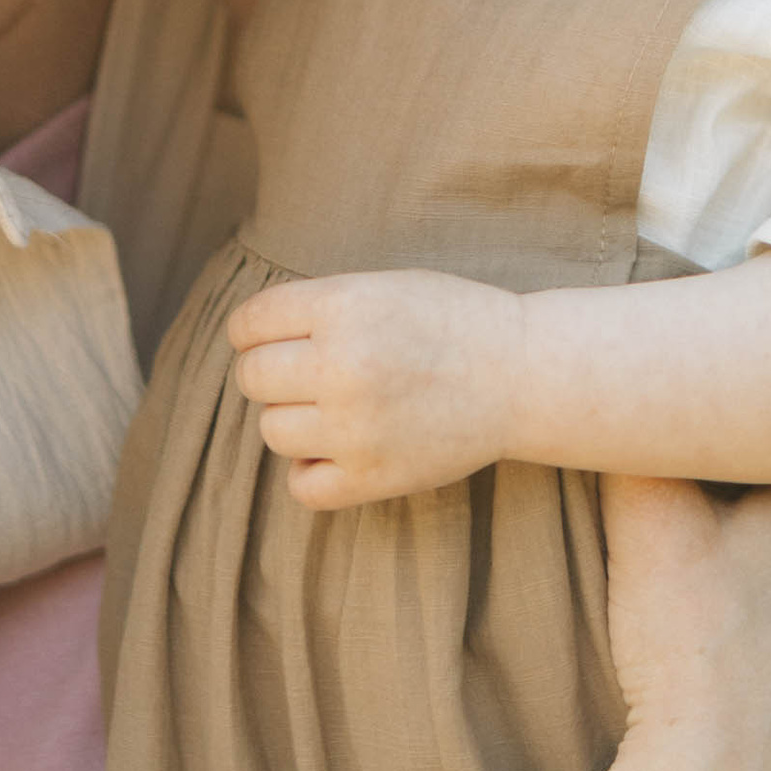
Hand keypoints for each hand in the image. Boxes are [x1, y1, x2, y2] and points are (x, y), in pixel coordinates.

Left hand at [227, 269, 526, 510]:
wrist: (520, 373)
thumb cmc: (451, 320)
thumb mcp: (384, 285)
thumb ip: (318, 306)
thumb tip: (250, 337)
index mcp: (344, 306)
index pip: (249, 322)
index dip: (253, 329)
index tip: (270, 334)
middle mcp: (342, 365)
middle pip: (252, 377)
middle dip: (269, 371)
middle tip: (305, 370)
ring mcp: (355, 428)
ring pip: (272, 430)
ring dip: (293, 418)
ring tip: (333, 406)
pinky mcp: (372, 477)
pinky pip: (301, 486)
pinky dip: (312, 469)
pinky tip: (339, 447)